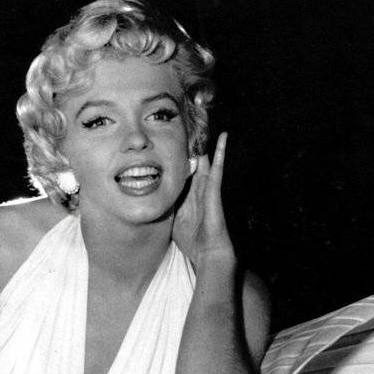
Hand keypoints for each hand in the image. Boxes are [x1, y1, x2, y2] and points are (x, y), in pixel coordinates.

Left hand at [172, 133, 236, 270]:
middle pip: (194, 161)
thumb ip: (166, 209)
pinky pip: (217, 169)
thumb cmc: (192, 241)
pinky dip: (221, 153)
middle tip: (190, 121)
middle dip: (191, 144)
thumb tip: (149, 203)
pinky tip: (224, 137)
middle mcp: (199, 188)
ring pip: (206, 160)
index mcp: (188, 195)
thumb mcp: (173, 221)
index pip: (182, 170)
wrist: (208, 254)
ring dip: (205, 142)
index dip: (177, 156)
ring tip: (206, 120)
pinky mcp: (215, 192)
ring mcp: (208, 189)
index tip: (170, 140)